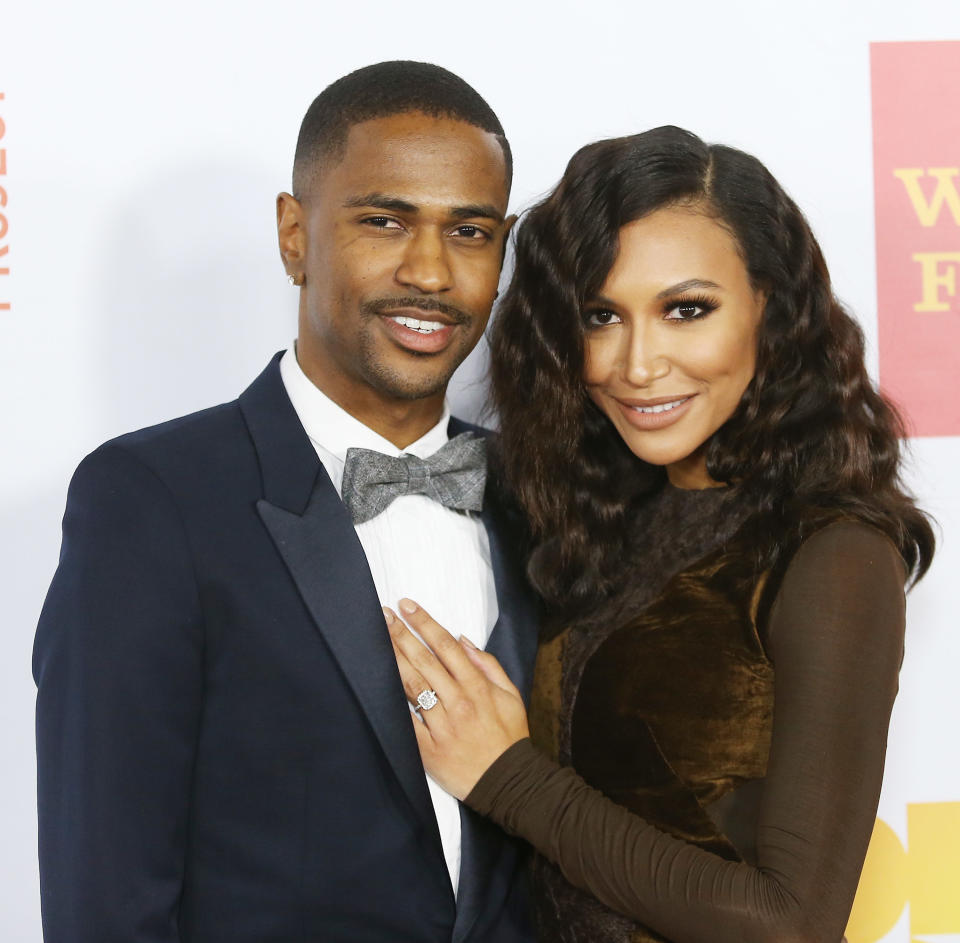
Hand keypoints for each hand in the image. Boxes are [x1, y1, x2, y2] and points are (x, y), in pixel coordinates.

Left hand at [384, 599, 529, 799]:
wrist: (507, 783)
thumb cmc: (509, 737)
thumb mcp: (510, 695)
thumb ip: (488, 665)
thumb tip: (463, 640)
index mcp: (477, 687)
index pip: (446, 646)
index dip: (425, 623)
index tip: (408, 606)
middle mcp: (457, 702)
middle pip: (424, 661)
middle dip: (402, 635)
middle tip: (384, 615)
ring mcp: (441, 726)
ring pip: (412, 686)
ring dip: (393, 660)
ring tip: (378, 639)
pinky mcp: (428, 749)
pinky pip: (406, 722)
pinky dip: (392, 704)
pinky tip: (377, 684)